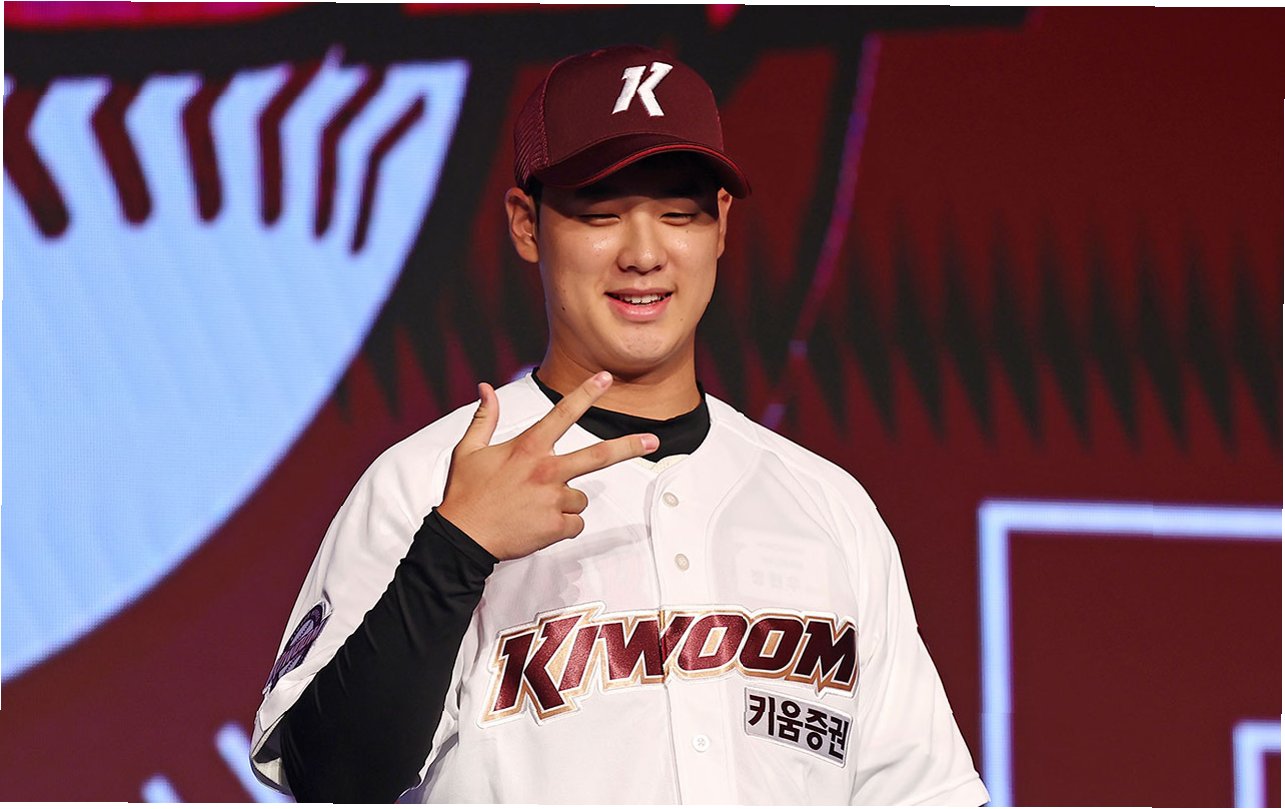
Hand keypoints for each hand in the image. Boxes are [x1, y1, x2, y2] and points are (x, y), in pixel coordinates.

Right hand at [437, 372, 658, 560]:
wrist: (462, 539)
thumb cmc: (464, 493)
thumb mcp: (468, 450)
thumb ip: (484, 418)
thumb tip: (486, 387)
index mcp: (528, 448)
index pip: (563, 413)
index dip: (586, 393)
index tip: (606, 378)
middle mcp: (546, 470)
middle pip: (599, 455)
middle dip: (629, 446)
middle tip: (654, 441)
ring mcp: (553, 499)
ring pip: (580, 497)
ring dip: (565, 502)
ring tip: (534, 507)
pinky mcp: (556, 526)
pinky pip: (575, 523)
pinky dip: (562, 526)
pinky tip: (538, 525)